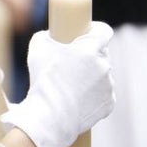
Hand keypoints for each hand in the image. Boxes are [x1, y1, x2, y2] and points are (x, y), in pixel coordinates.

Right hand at [0, 22, 114, 146]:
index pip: (104, 31)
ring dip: (92, 75)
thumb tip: (48, 35)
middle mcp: (104, 66)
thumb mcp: (38, 47)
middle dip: (90, 55)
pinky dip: (94, 95)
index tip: (88, 32)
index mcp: (91, 49)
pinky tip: (78, 98)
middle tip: (72, 62)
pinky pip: (103, 94)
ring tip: (72, 84)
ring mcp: (108, 86)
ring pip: (103, 75)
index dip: (96, 30)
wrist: (49, 117)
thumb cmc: (43, 80)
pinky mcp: (109, 104)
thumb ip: (46, 35)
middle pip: (102, 54)